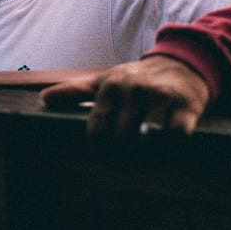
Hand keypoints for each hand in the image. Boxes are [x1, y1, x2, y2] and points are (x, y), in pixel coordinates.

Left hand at [40, 56, 210, 146]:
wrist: (181, 64)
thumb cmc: (135, 78)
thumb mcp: (103, 80)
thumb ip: (74, 91)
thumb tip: (43, 98)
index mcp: (110, 86)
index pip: (98, 127)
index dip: (99, 149)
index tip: (102, 158)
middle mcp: (133, 89)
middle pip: (121, 137)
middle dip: (120, 158)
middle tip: (122, 165)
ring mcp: (160, 96)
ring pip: (148, 138)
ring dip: (144, 158)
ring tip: (141, 163)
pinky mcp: (186, 104)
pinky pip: (176, 136)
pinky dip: (170, 150)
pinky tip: (164, 153)